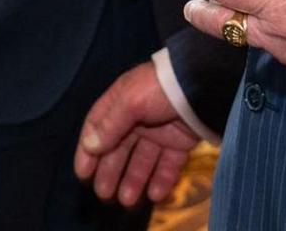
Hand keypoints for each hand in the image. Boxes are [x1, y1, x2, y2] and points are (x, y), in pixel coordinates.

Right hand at [74, 61, 198, 207]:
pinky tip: (154, 195)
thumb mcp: (130, 101)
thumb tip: (89, 146)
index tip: (83, 174)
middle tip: (104, 194)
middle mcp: (137, 119)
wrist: (202, 85)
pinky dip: (160, 180)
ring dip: (133, 180)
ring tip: (127, 200)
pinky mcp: (179, 143)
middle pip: (118, 149)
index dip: (88, 151)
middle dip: (110, 171)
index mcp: (120, 103)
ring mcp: (159, 131)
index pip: (98, 128)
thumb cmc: (158, 89)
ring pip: (142, 160)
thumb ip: (110, 124)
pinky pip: (167, 165)